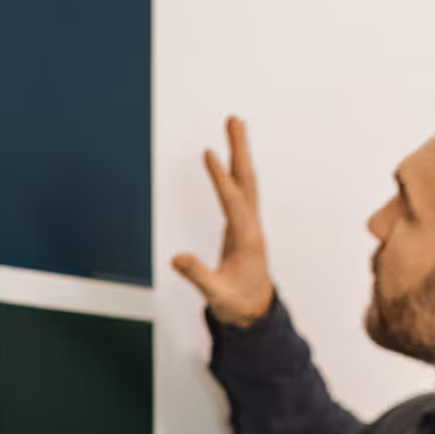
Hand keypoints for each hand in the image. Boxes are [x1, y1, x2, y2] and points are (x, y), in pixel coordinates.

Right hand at [170, 116, 274, 327]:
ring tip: (234, 127)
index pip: (233, 202)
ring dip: (239, 153)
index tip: (209, 154)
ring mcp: (249, 224)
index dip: (220, 178)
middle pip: (247, 180)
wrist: (256, 313)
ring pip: (246, 182)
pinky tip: (229, 160)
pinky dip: (234, 171)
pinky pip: (240, 191)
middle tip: (234, 121)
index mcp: (246, 241)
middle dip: (239, 149)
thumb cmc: (238, 304)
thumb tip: (178, 258)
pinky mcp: (244, 226)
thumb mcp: (217, 296)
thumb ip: (198, 276)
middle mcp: (251, 227)